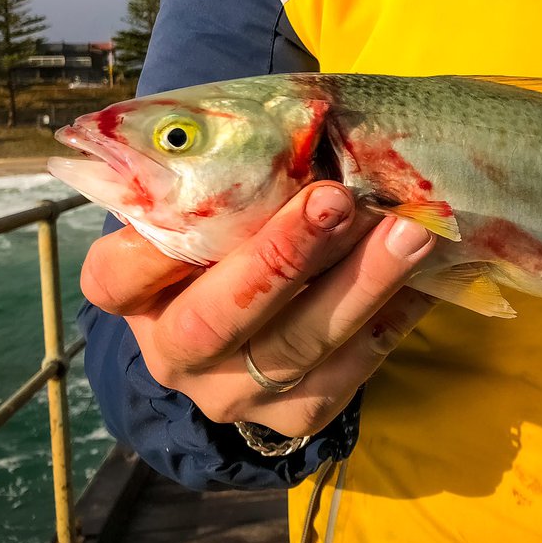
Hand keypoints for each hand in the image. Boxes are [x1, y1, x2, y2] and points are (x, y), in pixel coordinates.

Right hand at [80, 182, 435, 436]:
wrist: (251, 326)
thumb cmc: (231, 238)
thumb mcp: (212, 210)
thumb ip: (232, 180)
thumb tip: (305, 125)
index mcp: (133, 297)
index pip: (119, 276)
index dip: (156, 244)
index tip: (212, 189)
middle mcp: (173, 355)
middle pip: (216, 320)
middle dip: (282, 258)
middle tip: (338, 201)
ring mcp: (232, 395)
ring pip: (295, 348)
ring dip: (359, 285)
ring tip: (409, 233)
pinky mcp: (294, 418)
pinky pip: (347, 376)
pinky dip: (389, 321)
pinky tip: (422, 278)